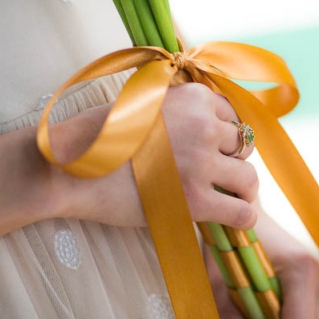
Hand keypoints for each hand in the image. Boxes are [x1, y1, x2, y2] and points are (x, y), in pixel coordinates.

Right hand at [51, 82, 257, 227]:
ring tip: (229, 199)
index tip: (210, 149)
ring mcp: (202, 163)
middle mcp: (204, 125)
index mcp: (194, 98)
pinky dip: (241, 218)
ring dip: (241, 190)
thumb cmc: (98, 136)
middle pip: (243, 145)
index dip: (222, 136)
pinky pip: (241, 213)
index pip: (232, 116)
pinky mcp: (196, 200)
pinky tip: (231, 221)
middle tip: (214, 175)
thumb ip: (175, 108)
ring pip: (248, 178)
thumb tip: (198, 121)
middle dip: (231, 160)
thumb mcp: (142, 102)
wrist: (70, 168)